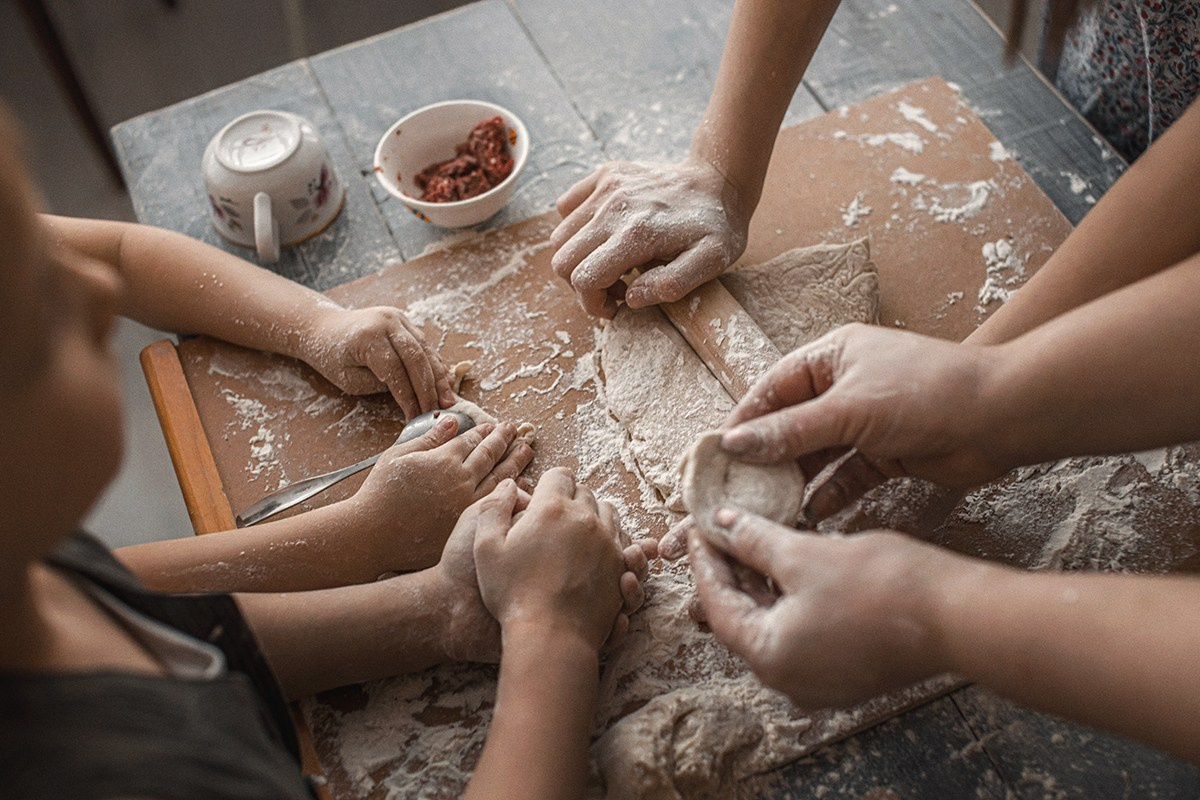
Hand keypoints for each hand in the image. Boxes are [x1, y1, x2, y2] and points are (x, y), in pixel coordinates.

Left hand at [302, 305, 454, 418]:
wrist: (324, 327)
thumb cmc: (332, 357)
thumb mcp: (349, 378)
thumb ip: (379, 383)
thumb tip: (410, 394)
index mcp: (368, 337)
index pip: (395, 370)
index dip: (408, 396)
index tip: (414, 416)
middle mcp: (386, 322)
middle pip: (416, 358)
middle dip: (429, 388)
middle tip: (437, 410)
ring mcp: (398, 318)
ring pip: (425, 350)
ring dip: (438, 377)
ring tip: (447, 400)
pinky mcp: (405, 321)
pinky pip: (425, 345)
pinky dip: (435, 365)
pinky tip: (444, 383)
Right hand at [347, 415, 534, 572]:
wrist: (374, 536)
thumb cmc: (380, 495)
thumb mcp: (398, 456)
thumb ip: (429, 438)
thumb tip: (451, 422)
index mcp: (443, 460)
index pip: (472, 440)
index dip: (485, 431)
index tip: (494, 425)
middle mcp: (460, 480)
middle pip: (490, 455)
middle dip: (505, 440)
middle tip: (516, 430)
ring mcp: (467, 503)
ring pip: (500, 478)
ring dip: (516, 462)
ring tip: (527, 450)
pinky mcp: (468, 525)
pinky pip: (497, 505)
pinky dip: (513, 492)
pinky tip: (521, 485)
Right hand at [434, 479, 653, 661]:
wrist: (549, 635)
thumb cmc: (512, 593)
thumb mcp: (485, 548)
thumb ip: (493, 508)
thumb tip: (509, 484)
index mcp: (551, 508)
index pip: (560, 475)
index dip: (550, 485)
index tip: (541, 501)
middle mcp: (585, 518)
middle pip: (585, 493)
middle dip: (570, 501)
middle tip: (553, 522)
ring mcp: (608, 541)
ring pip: (607, 513)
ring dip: (593, 517)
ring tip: (575, 537)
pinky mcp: (620, 565)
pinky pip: (622, 538)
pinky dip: (610, 540)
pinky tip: (594, 554)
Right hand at [550, 158, 748, 316]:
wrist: (720, 179)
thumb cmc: (717, 227)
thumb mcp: (711, 262)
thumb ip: (671, 284)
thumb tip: (631, 298)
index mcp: (638, 234)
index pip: (584, 280)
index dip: (593, 304)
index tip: (616, 307)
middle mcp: (614, 208)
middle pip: (563, 261)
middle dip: (583, 286)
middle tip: (617, 288)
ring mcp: (607, 187)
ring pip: (560, 237)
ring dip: (579, 259)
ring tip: (613, 262)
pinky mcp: (606, 175)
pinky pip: (566, 207)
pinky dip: (576, 229)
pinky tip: (606, 236)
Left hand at [689, 508, 951, 707]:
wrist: (957, 615)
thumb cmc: (882, 586)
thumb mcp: (804, 553)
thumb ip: (755, 541)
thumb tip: (724, 526)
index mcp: (769, 658)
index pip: (716, 604)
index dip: (704, 561)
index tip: (698, 529)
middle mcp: (789, 681)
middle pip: (742, 619)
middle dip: (730, 572)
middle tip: (719, 531)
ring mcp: (819, 681)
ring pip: (773, 625)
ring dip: (760, 584)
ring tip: (749, 540)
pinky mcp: (846, 672)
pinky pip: (801, 634)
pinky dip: (789, 600)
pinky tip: (787, 564)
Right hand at [716, 323, 1012, 518]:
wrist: (1003, 416)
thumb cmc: (928, 393)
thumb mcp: (849, 410)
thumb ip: (790, 431)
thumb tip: (736, 444)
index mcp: (831, 357)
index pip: (771, 390)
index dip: (743, 422)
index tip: (716, 454)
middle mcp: (844, 387)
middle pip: (790, 425)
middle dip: (765, 458)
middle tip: (736, 490)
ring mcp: (866, 422)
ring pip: (817, 455)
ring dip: (795, 481)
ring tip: (767, 509)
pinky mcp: (887, 455)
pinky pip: (846, 476)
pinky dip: (830, 494)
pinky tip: (811, 514)